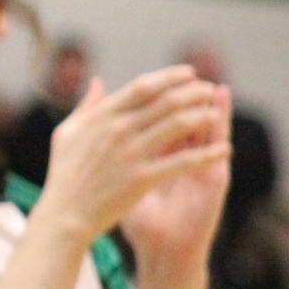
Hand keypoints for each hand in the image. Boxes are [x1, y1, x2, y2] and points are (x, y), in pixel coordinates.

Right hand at [38, 67, 229, 249]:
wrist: (65, 214)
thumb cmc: (64, 174)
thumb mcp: (67, 133)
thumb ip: (86, 106)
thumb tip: (98, 82)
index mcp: (102, 116)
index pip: (143, 86)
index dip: (170, 77)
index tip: (189, 73)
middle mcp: (119, 130)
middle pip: (166, 101)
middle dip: (193, 92)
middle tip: (209, 89)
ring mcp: (132, 154)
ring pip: (178, 125)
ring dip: (203, 116)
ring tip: (217, 114)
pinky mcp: (143, 178)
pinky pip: (182, 162)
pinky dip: (207, 154)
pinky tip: (225, 150)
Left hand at [122, 83, 232, 271]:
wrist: (163, 252)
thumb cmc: (142, 221)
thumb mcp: (122, 184)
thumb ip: (112, 156)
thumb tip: (95, 134)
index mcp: (158, 154)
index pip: (158, 120)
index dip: (156, 101)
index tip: (151, 80)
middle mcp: (181, 158)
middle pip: (184, 121)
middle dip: (187, 97)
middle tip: (190, 74)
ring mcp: (199, 170)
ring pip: (207, 134)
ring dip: (212, 111)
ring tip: (216, 90)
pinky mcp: (212, 184)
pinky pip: (216, 158)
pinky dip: (220, 140)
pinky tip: (222, 122)